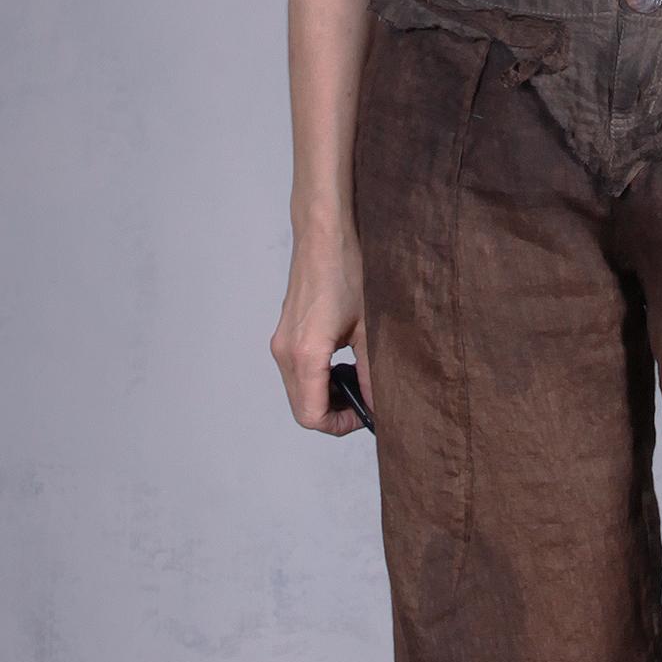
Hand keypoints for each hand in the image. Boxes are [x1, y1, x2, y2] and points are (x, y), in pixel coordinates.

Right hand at [270, 223, 374, 435]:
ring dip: (325, 397)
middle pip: (302, 408)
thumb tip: (380, 403)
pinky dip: (317, 380)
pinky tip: (342, 365)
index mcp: (306, 354)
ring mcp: (281, 343)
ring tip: (356, 383)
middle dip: (334, 414)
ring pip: (298, 392)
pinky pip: (296, 373)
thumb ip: (373, 373)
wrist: (324, 235)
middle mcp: (286, 352)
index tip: (364, 416)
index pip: (311, 416)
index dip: (340, 426)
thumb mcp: (369, 329)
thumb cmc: (346, 271)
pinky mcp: (284, 335)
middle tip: (364, 403)